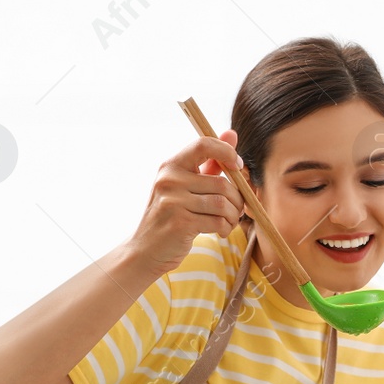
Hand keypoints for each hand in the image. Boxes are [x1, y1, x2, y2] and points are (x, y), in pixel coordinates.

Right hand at [128, 130, 247, 274]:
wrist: (146, 250)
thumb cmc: (171, 215)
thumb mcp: (185, 186)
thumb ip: (210, 162)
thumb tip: (232, 133)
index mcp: (171, 166)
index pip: (203, 144)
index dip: (227, 152)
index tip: (238, 167)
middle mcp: (169, 180)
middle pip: (222, 183)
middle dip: (237, 200)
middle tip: (236, 210)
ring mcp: (173, 201)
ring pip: (223, 204)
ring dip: (233, 216)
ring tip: (228, 222)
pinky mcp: (180, 223)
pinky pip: (218, 221)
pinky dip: (225, 228)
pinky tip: (220, 231)